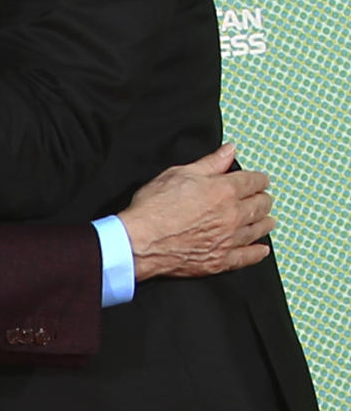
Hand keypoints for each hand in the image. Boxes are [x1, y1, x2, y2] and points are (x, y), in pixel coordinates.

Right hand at [118, 143, 274, 279]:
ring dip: (265, 223)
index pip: (253, 181)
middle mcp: (232, 215)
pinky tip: (262, 249)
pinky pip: (247, 257)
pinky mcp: (220, 261)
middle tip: (264, 198)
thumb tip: (229, 150)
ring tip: (269, 220)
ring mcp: (228, 240)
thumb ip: (209, 163)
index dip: (259, 179)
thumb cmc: (154, 206)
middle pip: (260, 206)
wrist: (141, 241)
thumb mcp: (180, 174)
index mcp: (224, 190)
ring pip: (257, 230)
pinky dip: (257, 253)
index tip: (261, 180)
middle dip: (264, 199)